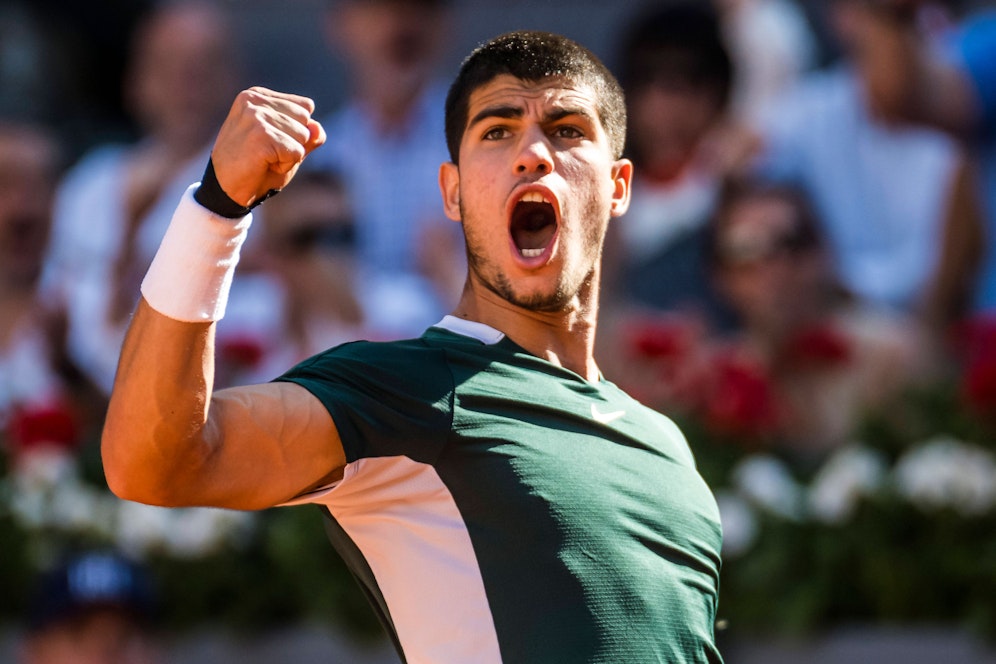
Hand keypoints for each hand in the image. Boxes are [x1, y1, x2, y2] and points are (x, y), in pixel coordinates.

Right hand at [210, 87, 326, 206]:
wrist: (227, 190)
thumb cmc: (256, 166)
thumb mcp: (288, 146)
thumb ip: (308, 135)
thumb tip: (318, 128)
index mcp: (258, 95)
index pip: (305, 107)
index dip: (296, 132)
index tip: (269, 141)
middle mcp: (255, 100)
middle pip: (306, 120)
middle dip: (294, 142)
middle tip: (266, 153)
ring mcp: (256, 116)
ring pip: (303, 136)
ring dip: (289, 155)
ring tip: (264, 159)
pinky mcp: (260, 136)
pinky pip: (297, 152)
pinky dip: (285, 165)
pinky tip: (263, 165)